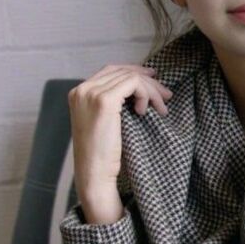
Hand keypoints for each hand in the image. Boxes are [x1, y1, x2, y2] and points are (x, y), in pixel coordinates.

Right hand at [68, 64, 172, 199]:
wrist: (94, 173)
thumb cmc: (102, 152)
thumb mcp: (103, 120)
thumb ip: (112, 100)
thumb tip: (140, 84)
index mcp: (78, 93)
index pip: (111, 70)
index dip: (134, 71)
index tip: (153, 78)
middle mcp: (82, 90)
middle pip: (122, 71)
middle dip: (148, 81)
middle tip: (166, 95)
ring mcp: (91, 94)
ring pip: (131, 77)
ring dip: (151, 90)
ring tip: (161, 108)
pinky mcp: (104, 101)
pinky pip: (134, 84)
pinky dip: (145, 94)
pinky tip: (144, 112)